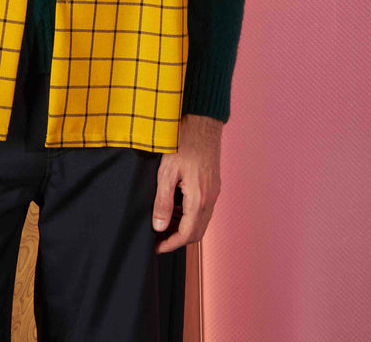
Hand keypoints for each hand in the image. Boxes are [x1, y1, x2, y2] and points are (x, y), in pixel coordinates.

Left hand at [151, 113, 222, 253]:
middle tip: (158, 238)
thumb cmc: (182, 143)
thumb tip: (159, 227)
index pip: (187, 234)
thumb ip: (163, 202)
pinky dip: (190, 214)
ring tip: (163, 222)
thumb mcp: (166, 173)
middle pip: (197, 232)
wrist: (202, 122)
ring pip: (201, 221)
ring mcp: (214, 191)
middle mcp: (210, 198)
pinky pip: (203, 208)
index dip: (170, 244)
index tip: (156, 248)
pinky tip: (175, 205)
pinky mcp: (213, 184)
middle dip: (177, 239)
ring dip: (184, 226)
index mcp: (199, 198)